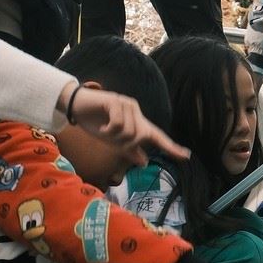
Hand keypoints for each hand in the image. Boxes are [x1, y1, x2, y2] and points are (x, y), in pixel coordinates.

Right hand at [65, 84, 186, 162]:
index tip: (186, 156)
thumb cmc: (96, 122)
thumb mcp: (113, 141)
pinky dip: (107, 130)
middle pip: (140, 137)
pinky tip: (100, 126)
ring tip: (104, 130)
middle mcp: (136, 112)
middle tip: (109, 138)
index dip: (171, 147)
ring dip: (114, 136)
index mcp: (138, 122)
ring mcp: (127, 104)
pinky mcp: (116, 101)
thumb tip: (144, 162)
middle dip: (124, 144)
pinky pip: (118, 124)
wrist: (76, 107)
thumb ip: (129, 150)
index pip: (157, 136)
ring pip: (129, 132)